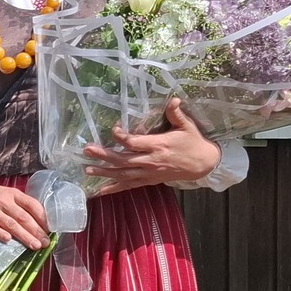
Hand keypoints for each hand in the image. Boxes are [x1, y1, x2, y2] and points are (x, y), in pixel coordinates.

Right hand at [0, 180, 50, 248]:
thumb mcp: (9, 194)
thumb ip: (22, 205)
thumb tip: (40, 220)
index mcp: (14, 195)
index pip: (32, 205)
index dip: (42, 217)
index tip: (50, 228)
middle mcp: (5, 202)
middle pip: (23, 217)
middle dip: (36, 230)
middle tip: (45, 242)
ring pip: (11, 225)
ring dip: (24, 236)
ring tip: (35, 245)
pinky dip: (1, 234)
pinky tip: (9, 240)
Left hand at [82, 99, 221, 194]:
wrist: (203, 165)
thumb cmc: (193, 143)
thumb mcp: (187, 126)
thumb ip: (176, 114)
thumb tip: (174, 99)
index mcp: (158, 145)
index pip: (135, 143)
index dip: (121, 137)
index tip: (114, 129)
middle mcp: (151, 161)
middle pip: (124, 160)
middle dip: (104, 155)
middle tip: (87, 150)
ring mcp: (149, 173)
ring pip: (123, 174)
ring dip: (104, 172)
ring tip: (87, 169)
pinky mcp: (149, 181)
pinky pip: (129, 186)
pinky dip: (114, 188)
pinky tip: (99, 190)